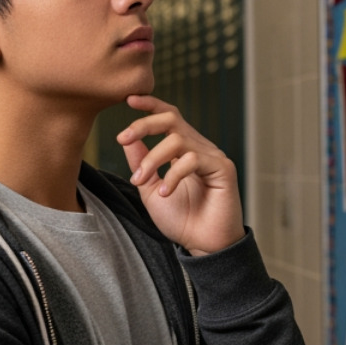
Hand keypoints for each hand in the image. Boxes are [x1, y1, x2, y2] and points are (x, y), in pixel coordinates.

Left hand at [117, 96, 243, 255]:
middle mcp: (199, 148)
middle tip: (122, 138)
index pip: (169, 117)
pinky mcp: (223, 168)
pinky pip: (193, 159)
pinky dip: (174, 174)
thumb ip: (142, 164)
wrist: (204, 245)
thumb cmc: (181, 220)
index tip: (128, 99)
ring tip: (140, 180)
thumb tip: (128, 140)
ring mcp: (212, 156)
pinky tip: (167, 193)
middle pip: (172, 119)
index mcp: (184, 150)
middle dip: (144, 124)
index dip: (151, 105)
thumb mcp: (151, 190)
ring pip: (178, 140)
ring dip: (153, 159)